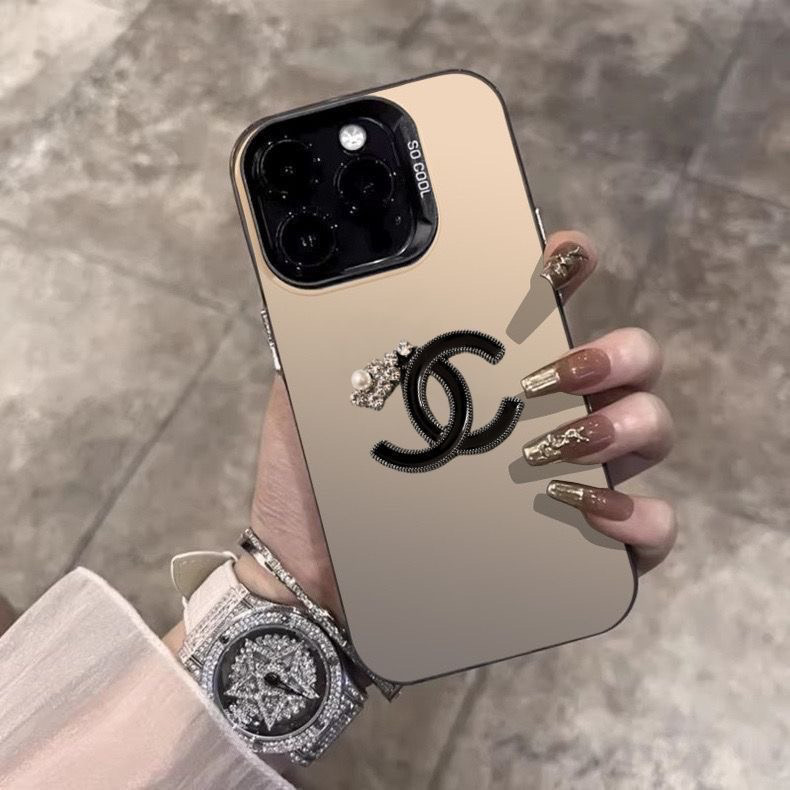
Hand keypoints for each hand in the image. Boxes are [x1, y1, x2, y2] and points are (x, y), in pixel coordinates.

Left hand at [237, 230, 676, 615]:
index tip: (562, 256)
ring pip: (649, 430)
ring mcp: (571, 480)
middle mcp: (546, 418)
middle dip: (613, 352)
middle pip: (629, 362)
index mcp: (494, 377)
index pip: (552, 308)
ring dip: (624, 424)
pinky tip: (590, 508)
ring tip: (552, 445)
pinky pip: (648, 528)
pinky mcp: (581, 551)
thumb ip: (336, 339)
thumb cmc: (324, 485)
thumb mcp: (319, 398)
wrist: (315, 578)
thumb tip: (343, 274)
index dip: (571, 269)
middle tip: (552, 375)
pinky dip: (639, 514)